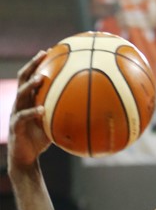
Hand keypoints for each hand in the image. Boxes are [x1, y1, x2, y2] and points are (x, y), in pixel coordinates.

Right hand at [8, 52, 51, 172]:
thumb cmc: (40, 141)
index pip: (31, 77)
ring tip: (41, 78)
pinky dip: (32, 112)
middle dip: (32, 65)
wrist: (26, 158)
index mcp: (28, 100)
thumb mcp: (54, 125)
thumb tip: (86, 113)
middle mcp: (20, 102)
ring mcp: (16, 112)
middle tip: (42, 55)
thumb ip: (63, 117)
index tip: (49, 51)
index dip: (38, 64)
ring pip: (21, 93)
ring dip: (30, 85)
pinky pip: (23, 116)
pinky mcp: (16, 125)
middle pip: (23, 78)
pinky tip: (42, 110)